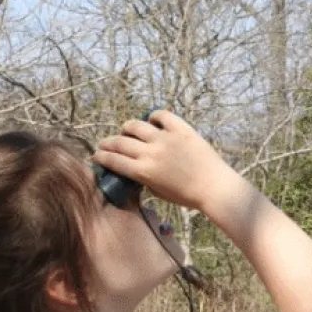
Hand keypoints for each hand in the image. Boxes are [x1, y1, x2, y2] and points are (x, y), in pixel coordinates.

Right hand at [93, 110, 246, 214]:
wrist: (215, 187)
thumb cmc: (188, 196)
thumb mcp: (158, 192)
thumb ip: (144, 179)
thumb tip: (134, 168)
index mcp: (143, 171)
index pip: (112, 160)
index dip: (100, 157)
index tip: (96, 156)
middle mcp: (150, 153)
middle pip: (119, 142)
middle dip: (107, 143)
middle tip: (105, 144)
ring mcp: (166, 139)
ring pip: (135, 126)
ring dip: (127, 128)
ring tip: (127, 130)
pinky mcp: (182, 130)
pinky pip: (163, 115)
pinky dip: (154, 116)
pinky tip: (153, 121)